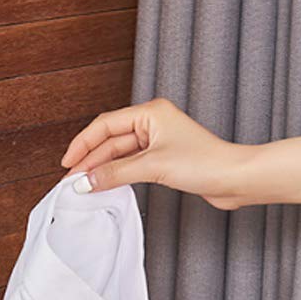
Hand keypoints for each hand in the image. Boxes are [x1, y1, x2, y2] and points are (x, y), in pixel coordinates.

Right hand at [61, 98, 250, 208]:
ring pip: (119, 155)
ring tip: (83, 186)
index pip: (105, 125)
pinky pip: (130, 165)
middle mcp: (152, 123)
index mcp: (150, 113)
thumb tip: (86, 181)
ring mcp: (157, 142)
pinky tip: (104, 185)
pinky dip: (116, 175)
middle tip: (72, 180)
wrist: (233, 178)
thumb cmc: (204, 163)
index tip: (68, 163)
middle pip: (110, 140)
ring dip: (101, 170)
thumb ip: (116, 173)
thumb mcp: (153, 167)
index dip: (83, 144)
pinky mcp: (162, 159)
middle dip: (90, 160)